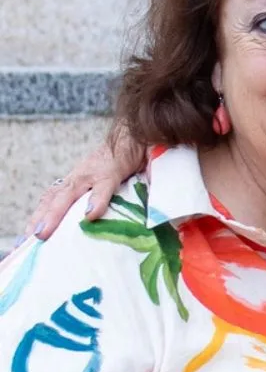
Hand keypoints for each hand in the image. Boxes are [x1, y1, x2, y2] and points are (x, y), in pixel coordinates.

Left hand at [28, 122, 145, 238]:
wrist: (135, 133)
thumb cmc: (122, 160)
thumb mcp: (106, 180)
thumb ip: (96, 198)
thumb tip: (91, 225)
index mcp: (76, 181)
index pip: (51, 199)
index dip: (38, 217)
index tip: (25, 238)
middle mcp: (79, 177)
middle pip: (53, 199)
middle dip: (40, 219)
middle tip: (30, 239)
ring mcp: (93, 173)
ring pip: (68, 194)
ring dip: (55, 213)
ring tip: (44, 232)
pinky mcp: (112, 171)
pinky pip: (103, 188)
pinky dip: (96, 201)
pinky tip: (91, 215)